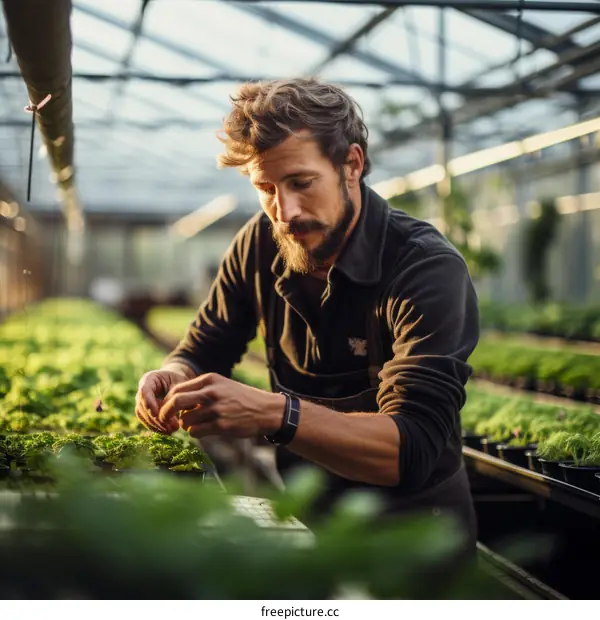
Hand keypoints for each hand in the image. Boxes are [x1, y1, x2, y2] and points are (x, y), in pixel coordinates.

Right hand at [135, 369, 189, 433]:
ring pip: (143, 415)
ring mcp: (142, 401)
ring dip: (156, 425)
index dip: (149, 403)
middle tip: (170, 427)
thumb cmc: (180, 380)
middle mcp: (143, 390)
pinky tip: (167, 432)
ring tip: (170, 431)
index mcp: (150, 379)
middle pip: (142, 406)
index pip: (144, 391)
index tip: (156, 414)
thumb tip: (179, 409)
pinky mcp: (145, 412)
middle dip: (155, 418)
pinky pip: (147, 421)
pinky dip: (156, 427)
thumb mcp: (181, 383)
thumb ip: (178, 394)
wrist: (178, 381)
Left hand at [157, 373, 285, 439]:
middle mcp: (211, 393)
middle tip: (166, 421)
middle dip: (166, 413)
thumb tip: (175, 402)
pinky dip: (196, 433)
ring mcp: (216, 409)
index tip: (167, 410)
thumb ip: (201, 390)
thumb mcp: (222, 385)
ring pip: (185, 420)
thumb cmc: (241, 398)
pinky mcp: (221, 425)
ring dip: (186, 426)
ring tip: (196, 424)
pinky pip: (196, 432)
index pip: (177, 389)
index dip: (167, 401)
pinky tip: (205, 430)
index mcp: (210, 380)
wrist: (266, 410)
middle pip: (176, 402)